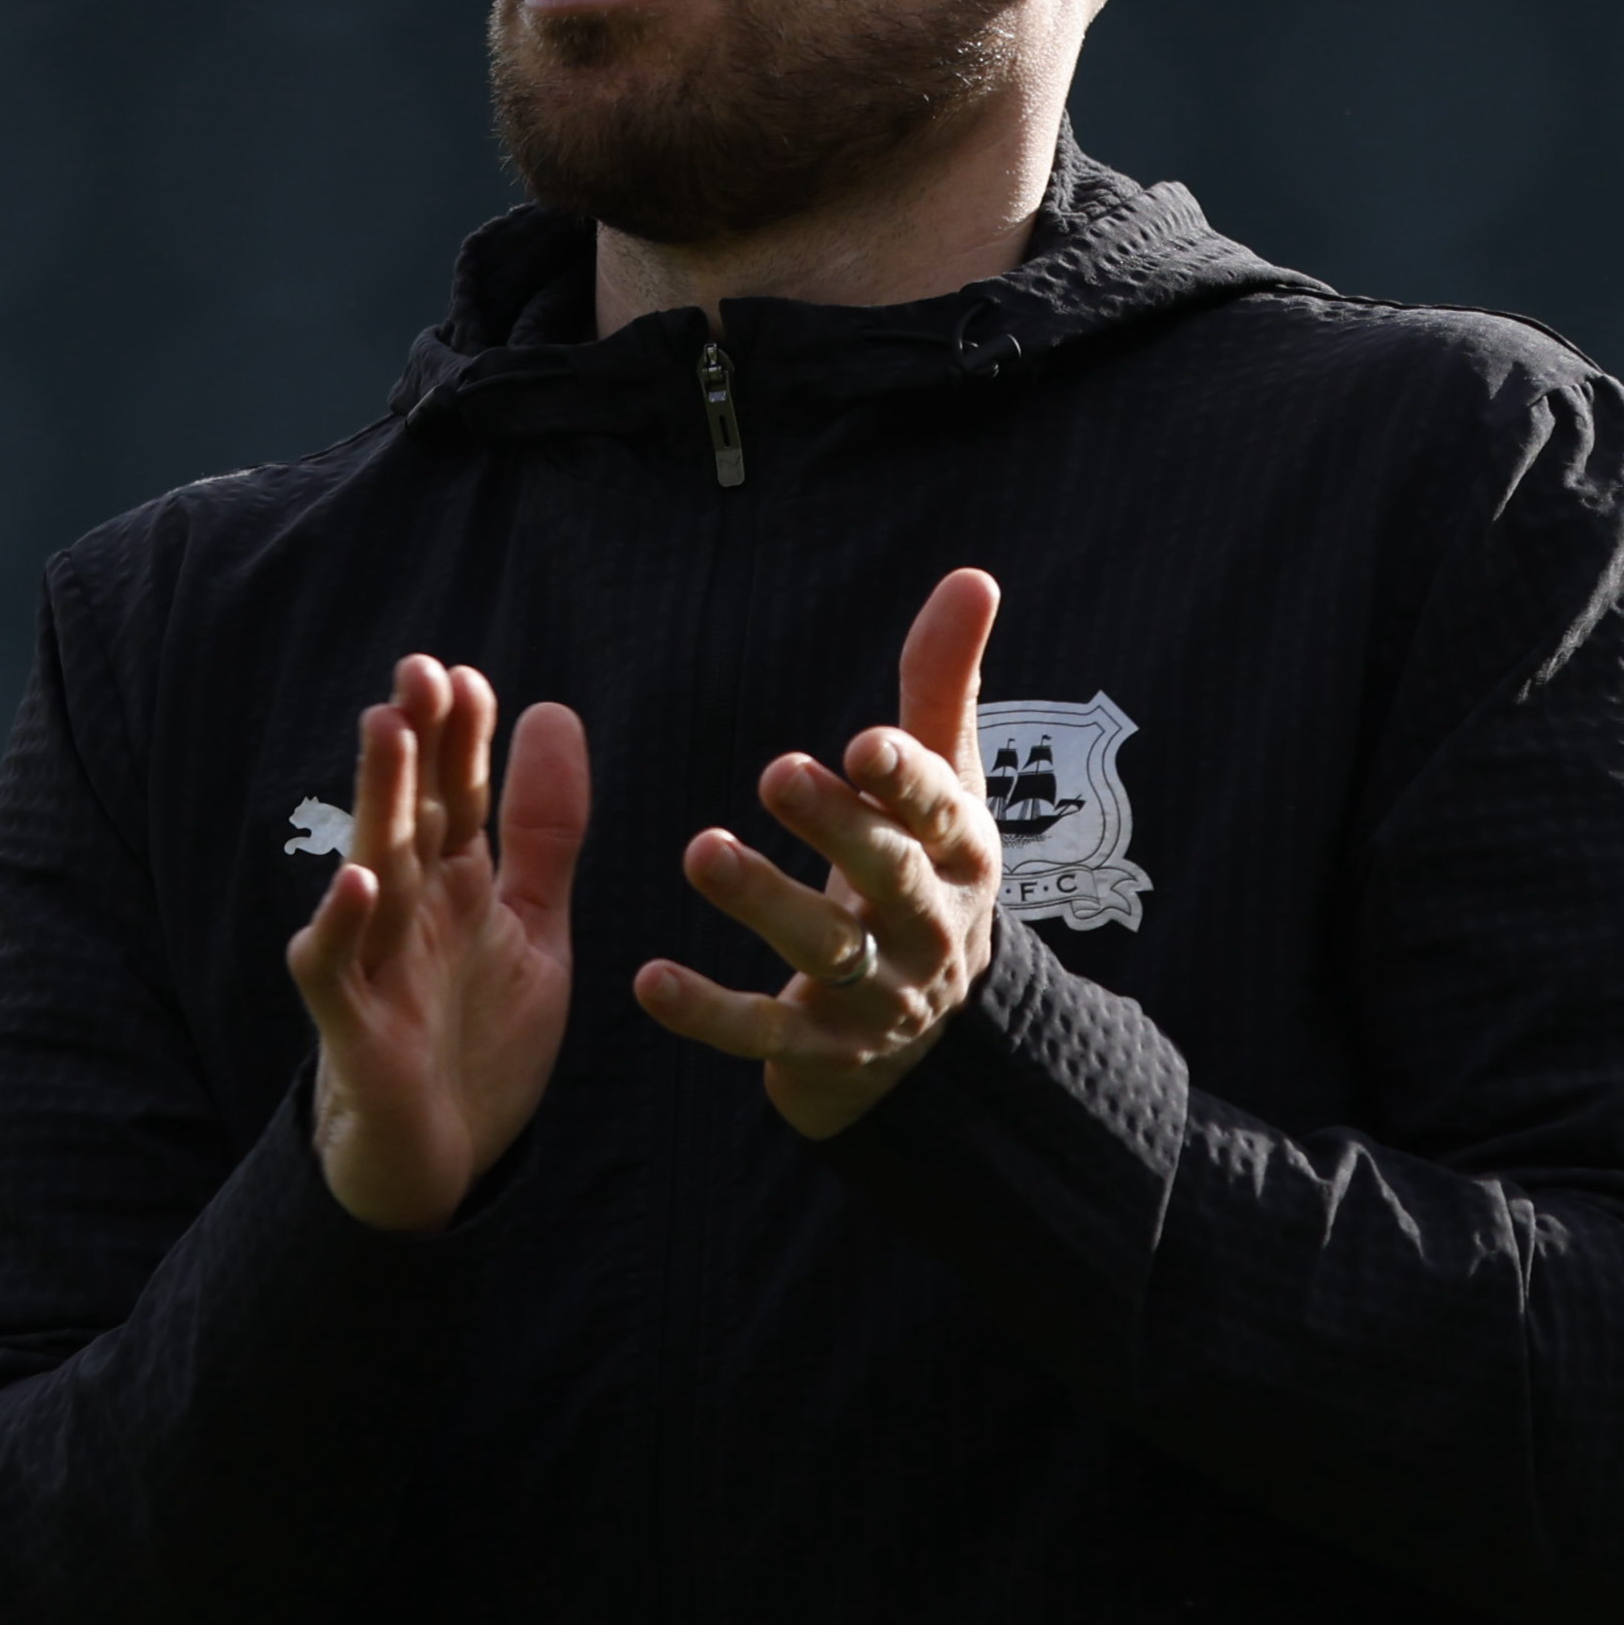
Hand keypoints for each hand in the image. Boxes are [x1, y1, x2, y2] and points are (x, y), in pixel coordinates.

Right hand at [286, 652, 591, 1231]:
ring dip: (377, 803)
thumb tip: (551, 712)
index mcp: (453, 889)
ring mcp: (377, 970)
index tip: (469, 677)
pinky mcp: (355, 1033)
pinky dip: (340, 928)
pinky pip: (336, 973)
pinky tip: (355, 881)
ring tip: (385, 729)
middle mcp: (408, 916)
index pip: (455, 797)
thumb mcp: (531, 926)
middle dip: (415, 745)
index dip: (462, 740)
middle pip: (410, 817)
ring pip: (372, 872)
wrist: (441, 1166)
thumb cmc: (477, 1042)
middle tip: (418, 670)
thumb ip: (543, 832)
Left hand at [643, 568, 1001, 1141]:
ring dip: (765, 901)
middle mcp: (929, 927)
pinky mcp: (822, 1049)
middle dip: (836, 828)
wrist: (934, 1034)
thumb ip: (942, 685)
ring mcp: (878, 995)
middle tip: (775, 773)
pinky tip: (648, 979)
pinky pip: (763, 1033)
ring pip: (825, 949)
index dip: (907, 780)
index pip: (939, 811)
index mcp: (960, 854)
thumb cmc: (924, 870)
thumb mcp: (944, 783)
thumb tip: (975, 575)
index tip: (865, 743)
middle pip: (888, 876)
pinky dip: (707, 1012)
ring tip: (701, 850)